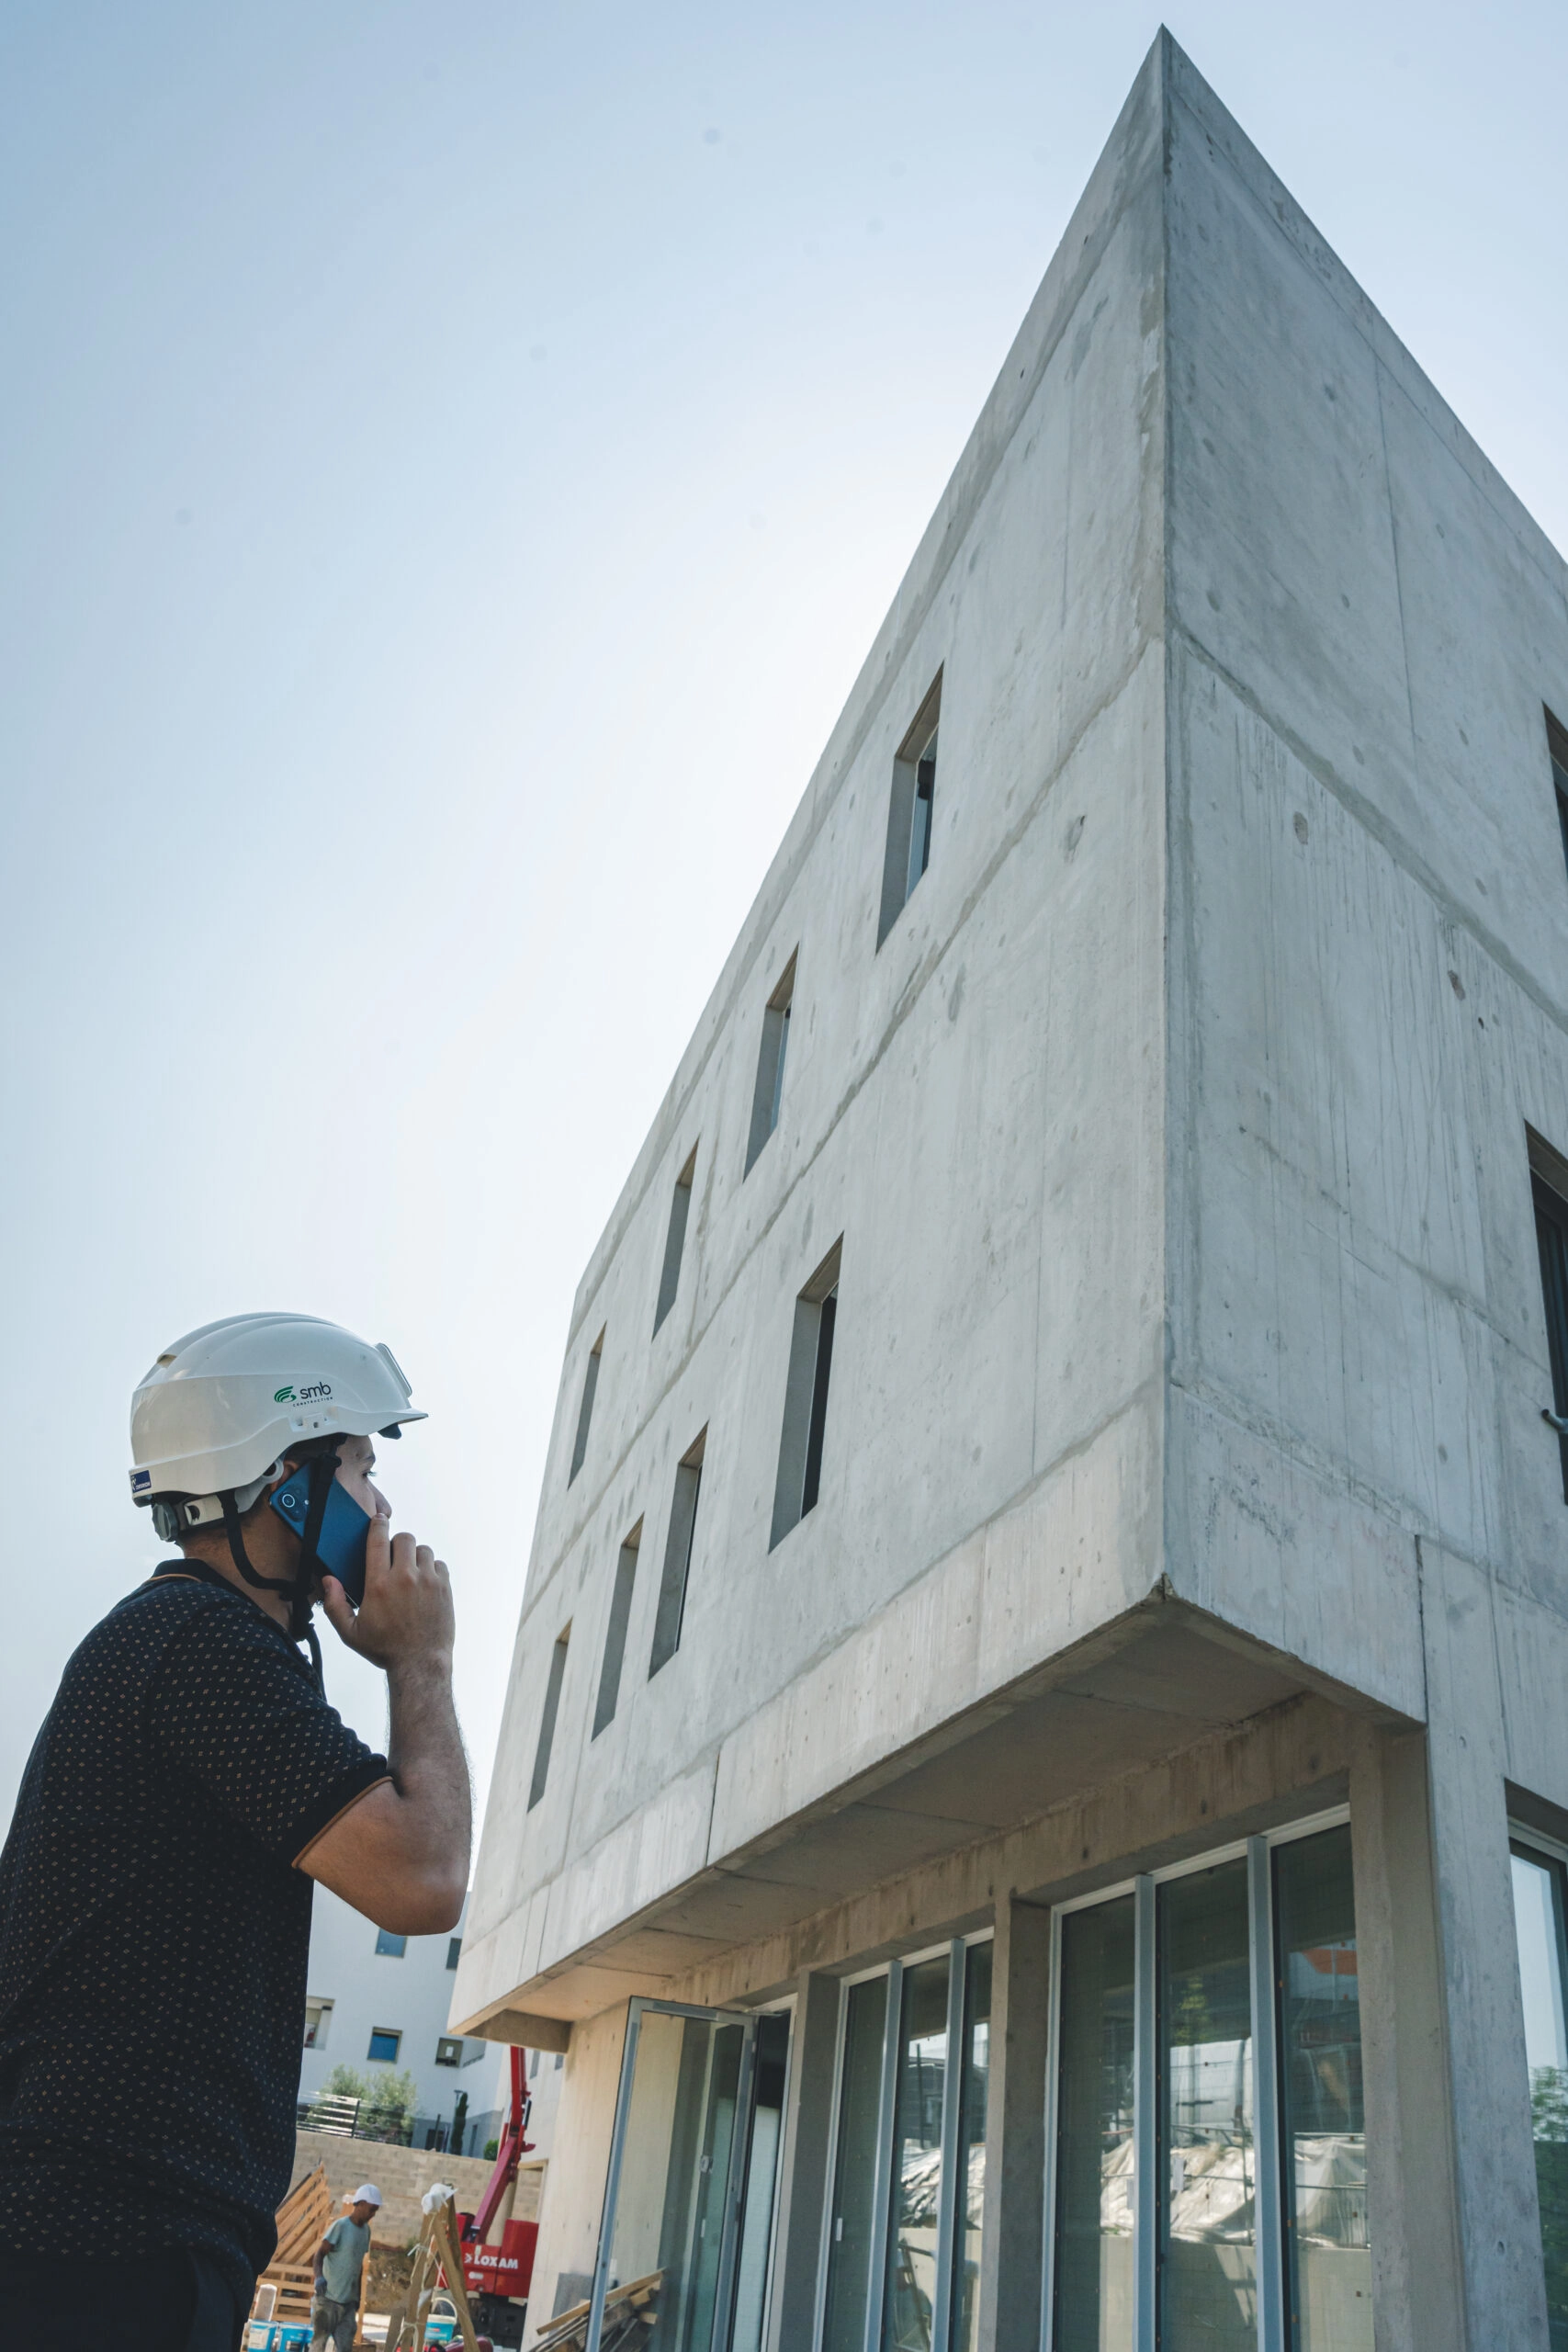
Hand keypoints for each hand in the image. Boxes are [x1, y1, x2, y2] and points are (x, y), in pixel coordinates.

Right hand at [320, 1508, 454, 1674]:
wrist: (420, 1664)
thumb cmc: (384, 1649)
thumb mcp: (351, 1632)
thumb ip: (334, 1605)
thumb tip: (328, 1580)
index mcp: (379, 1584)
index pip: (378, 1540)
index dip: (378, 1525)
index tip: (378, 1520)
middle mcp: (405, 1577)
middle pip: (404, 1538)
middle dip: (396, 1544)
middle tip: (393, 1558)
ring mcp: (427, 1581)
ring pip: (423, 1549)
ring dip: (415, 1556)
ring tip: (409, 1572)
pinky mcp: (444, 1588)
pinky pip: (439, 1564)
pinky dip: (431, 1569)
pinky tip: (423, 1583)